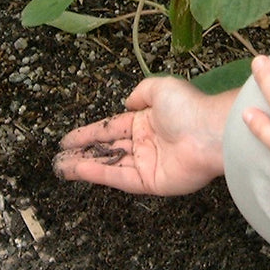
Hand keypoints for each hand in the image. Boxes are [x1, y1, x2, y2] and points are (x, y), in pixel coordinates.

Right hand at [54, 75, 238, 195]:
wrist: (210, 133)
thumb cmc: (189, 108)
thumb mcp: (161, 88)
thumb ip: (141, 93)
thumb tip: (128, 101)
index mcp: (147, 121)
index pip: (111, 128)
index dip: (89, 133)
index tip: (69, 139)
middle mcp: (146, 143)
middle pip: (107, 149)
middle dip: (83, 153)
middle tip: (60, 157)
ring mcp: (148, 163)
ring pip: (110, 164)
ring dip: (85, 166)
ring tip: (62, 167)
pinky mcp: (152, 182)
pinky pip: (121, 178)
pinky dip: (100, 174)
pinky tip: (80, 170)